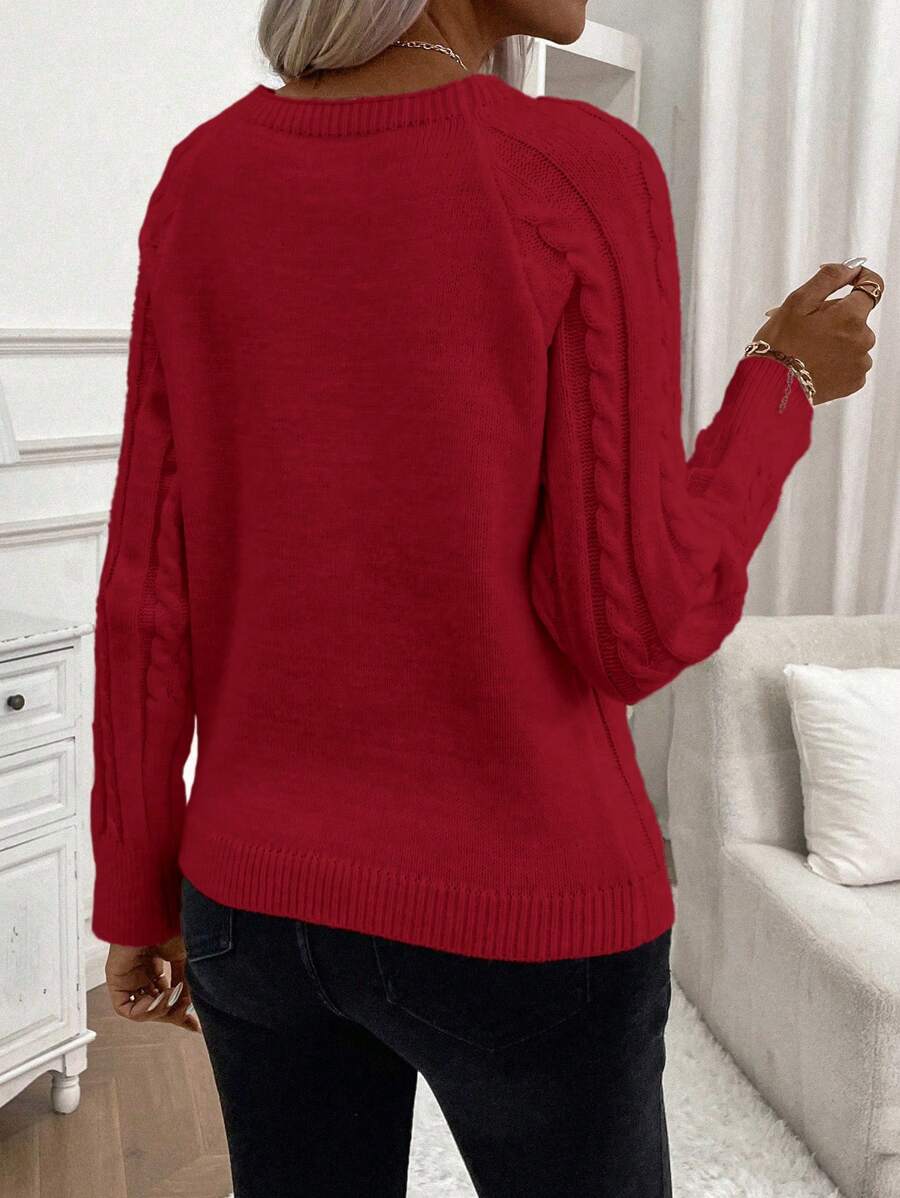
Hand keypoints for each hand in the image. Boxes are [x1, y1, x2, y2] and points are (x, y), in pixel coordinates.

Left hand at [105, 935, 200, 1032]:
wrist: (156, 916)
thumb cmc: (170, 927)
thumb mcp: (186, 960)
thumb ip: (186, 986)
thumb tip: (190, 1008)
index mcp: (157, 964)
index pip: (166, 995)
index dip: (180, 1011)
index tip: (194, 1023)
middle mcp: (141, 972)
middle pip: (155, 1005)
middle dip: (172, 1014)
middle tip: (187, 1015)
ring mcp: (129, 977)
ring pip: (140, 1009)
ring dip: (159, 1011)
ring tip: (172, 999)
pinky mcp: (116, 980)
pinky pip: (125, 1008)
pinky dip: (143, 1011)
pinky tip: (157, 1000)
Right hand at [752, 262, 881, 404]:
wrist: (771, 387)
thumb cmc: (780, 345)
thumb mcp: (798, 301)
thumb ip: (830, 278)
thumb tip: (851, 268)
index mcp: (851, 316)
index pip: (872, 286)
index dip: (859, 278)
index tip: (848, 279)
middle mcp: (863, 339)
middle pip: (856, 316)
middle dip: (836, 316)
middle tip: (806, 326)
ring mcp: (860, 362)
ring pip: (853, 340)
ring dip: (835, 339)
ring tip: (807, 349)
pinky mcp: (854, 381)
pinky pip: (850, 362)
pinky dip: (836, 360)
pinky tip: (815, 364)